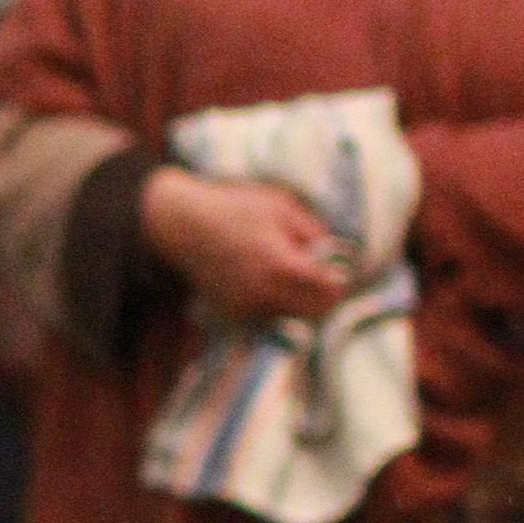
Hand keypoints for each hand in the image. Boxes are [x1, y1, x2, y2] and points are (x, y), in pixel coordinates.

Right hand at [139, 166, 349, 321]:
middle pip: (314, 312)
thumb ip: (314, 232)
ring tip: (294, 276)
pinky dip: (276, 303)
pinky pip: (268, 315)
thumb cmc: (235, 207)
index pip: (328, 290)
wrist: (183, 224)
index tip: (339, 269)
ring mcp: (246, 305)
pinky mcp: (233, 312)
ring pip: (292, 316)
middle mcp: (264, 292)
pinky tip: (268, 280)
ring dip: (301, 302)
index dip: (340, 280)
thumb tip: (336, 254)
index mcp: (282, 265)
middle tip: (324, 277)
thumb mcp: (283, 206)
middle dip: (325, 297)